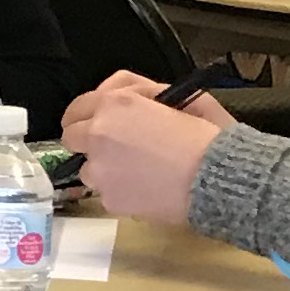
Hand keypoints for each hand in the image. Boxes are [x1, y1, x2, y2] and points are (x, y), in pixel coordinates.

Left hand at [57, 72, 230, 220]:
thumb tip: (120, 94)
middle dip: (88, 141)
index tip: (94, 123)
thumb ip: (140, 90)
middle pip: (71, 139)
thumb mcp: (178, 95)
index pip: (77, 109)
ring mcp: (100, 170)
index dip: (85, 116)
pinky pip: (106, 193)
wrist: (218, 179)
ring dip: (104, 168)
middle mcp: (98, 135)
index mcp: (113, 105)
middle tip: (115, 147)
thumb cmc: (206, 134)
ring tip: (137, 170)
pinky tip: (146, 188)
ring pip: (87, 169)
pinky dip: (120, 191)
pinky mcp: (110, 200)